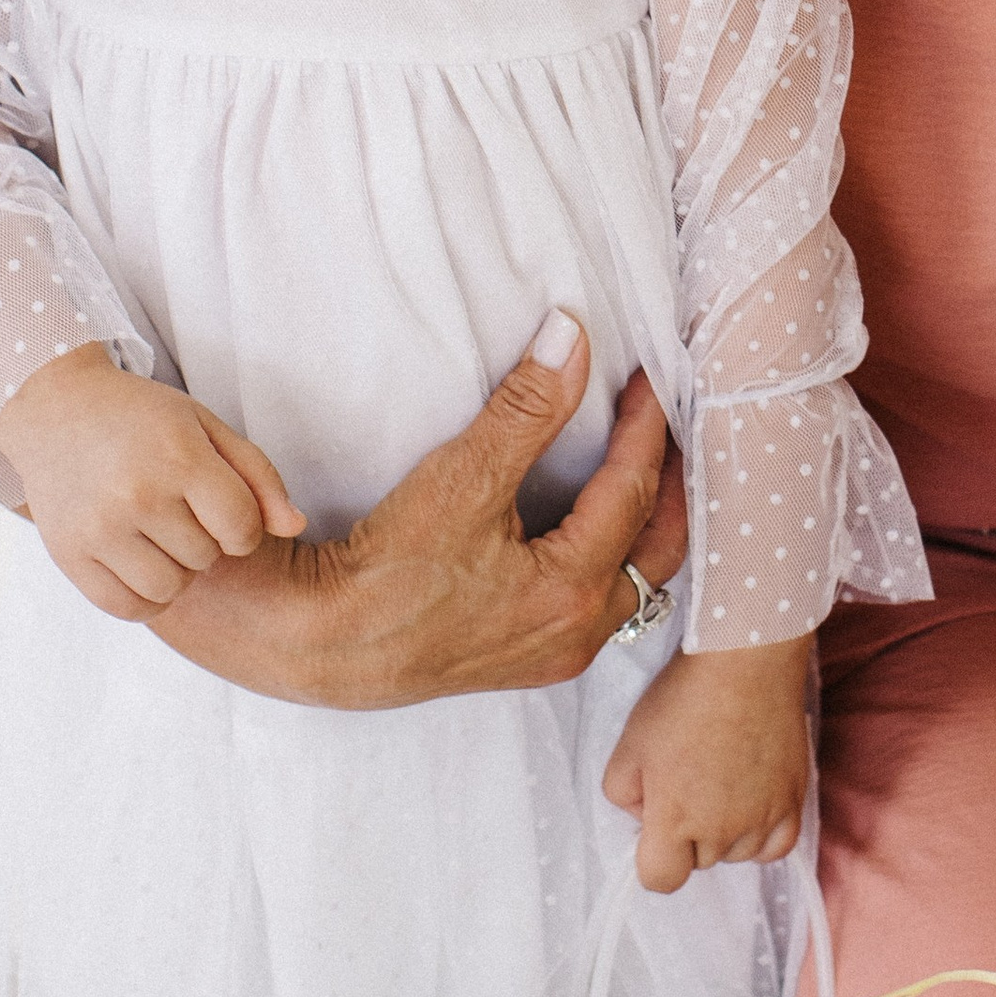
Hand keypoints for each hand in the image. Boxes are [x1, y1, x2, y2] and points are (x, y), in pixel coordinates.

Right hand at [0, 344, 305, 615]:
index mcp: (178, 457)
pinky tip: (142, 563)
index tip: (225, 510)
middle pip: (206, 557)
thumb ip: (258, 475)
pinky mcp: (69, 556)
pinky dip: (145, 596)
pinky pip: (126, 608)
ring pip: (170, 588)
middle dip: (206, 540)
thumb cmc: (143, 418)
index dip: (244, 526)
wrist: (57, 409)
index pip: (241, 526)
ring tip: (162, 537)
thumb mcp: (205, 426)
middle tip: (181, 511)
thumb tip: (295, 527)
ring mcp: (98, 529)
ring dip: (177, 571)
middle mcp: (137, 495)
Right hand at [147, 314, 688, 706]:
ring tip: (647, 463)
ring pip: (636, 578)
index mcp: (572, 590)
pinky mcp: (528, 657)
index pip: (635, 490)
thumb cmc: (387, 568)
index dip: (647, 426)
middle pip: (660, 545)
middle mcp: (578, 632)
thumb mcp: (462, 478)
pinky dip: (616, 552)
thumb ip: (526, 409)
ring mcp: (555, 652)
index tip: (649, 377)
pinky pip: (601, 599)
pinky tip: (598, 521)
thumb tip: (571, 338)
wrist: (322, 644)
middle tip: (673, 421)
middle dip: (673, 479)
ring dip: (649, 521)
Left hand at [603, 639, 811, 892]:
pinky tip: (752, 807)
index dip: (651, 857)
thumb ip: (622, 794)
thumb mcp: (629, 743)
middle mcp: (720, 832)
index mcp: (674, 822)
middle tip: (687, 781)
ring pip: (735, 854)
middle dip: (686, 834)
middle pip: (698, 861)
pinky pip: (776, 846)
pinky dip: (762, 835)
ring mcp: (762, 819)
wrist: (745, 662)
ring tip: (721, 782)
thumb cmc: (683, 699)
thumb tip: (642, 813)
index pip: (659, 880)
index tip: (654, 825)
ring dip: (724, 832)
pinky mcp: (793, 801)